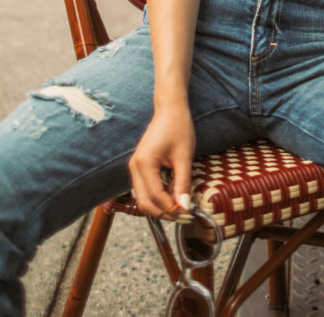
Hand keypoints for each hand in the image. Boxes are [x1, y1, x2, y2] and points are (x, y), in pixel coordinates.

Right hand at [129, 100, 195, 217]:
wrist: (170, 109)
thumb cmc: (178, 127)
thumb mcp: (184, 156)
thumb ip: (182, 182)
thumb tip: (184, 206)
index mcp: (144, 163)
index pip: (155, 197)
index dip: (171, 209)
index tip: (188, 213)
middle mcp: (135, 167)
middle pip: (145, 202)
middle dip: (164, 212)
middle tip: (184, 215)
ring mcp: (135, 167)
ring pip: (143, 198)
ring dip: (160, 205)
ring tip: (180, 205)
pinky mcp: (139, 167)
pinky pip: (145, 189)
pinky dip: (158, 196)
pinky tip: (173, 193)